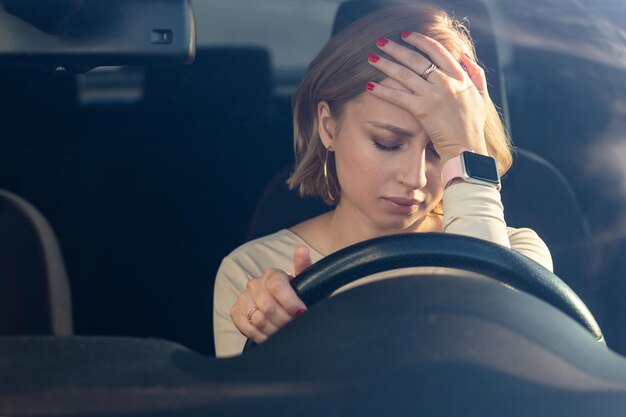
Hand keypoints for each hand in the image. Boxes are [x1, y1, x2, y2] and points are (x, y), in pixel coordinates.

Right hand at [230, 245, 311, 343]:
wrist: (279, 303)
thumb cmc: (293, 292)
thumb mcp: (302, 280)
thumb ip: (303, 266)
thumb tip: (302, 249)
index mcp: (271, 275)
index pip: (277, 286)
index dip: (290, 302)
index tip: (302, 312)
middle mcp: (255, 284)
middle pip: (268, 307)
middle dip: (285, 321)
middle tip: (296, 327)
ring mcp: (244, 299)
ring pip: (259, 320)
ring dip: (276, 331)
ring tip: (287, 333)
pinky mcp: (236, 313)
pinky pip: (248, 329)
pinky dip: (262, 336)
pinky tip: (273, 336)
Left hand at [367, 33, 488, 161]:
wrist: (466, 148)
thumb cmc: (473, 125)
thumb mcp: (481, 96)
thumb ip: (475, 74)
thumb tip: (464, 56)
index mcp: (459, 76)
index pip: (437, 50)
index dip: (420, 40)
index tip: (406, 35)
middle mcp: (445, 81)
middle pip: (416, 59)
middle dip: (396, 48)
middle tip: (381, 42)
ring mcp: (433, 95)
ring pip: (404, 74)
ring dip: (385, 64)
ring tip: (371, 58)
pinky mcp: (422, 109)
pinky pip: (398, 96)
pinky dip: (383, 90)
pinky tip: (370, 85)